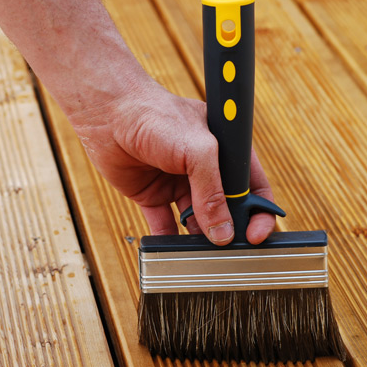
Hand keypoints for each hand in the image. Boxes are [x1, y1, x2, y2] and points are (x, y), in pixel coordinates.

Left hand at [69, 80, 275, 244]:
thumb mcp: (197, 150)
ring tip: (200, 254)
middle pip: (226, 207)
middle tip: (229, 251)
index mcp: (224, 150)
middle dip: (229, 229)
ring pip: (196, 220)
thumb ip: (212, 191)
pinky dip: (168, 240)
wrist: (107, 112)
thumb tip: (223, 232)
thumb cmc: (155, 115)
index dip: (259, 211)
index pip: (251, 186)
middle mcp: (203, 168)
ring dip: (200, 238)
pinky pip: (163, 223)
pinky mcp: (152, 194)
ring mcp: (177, 182)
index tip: (257, 234)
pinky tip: (172, 252)